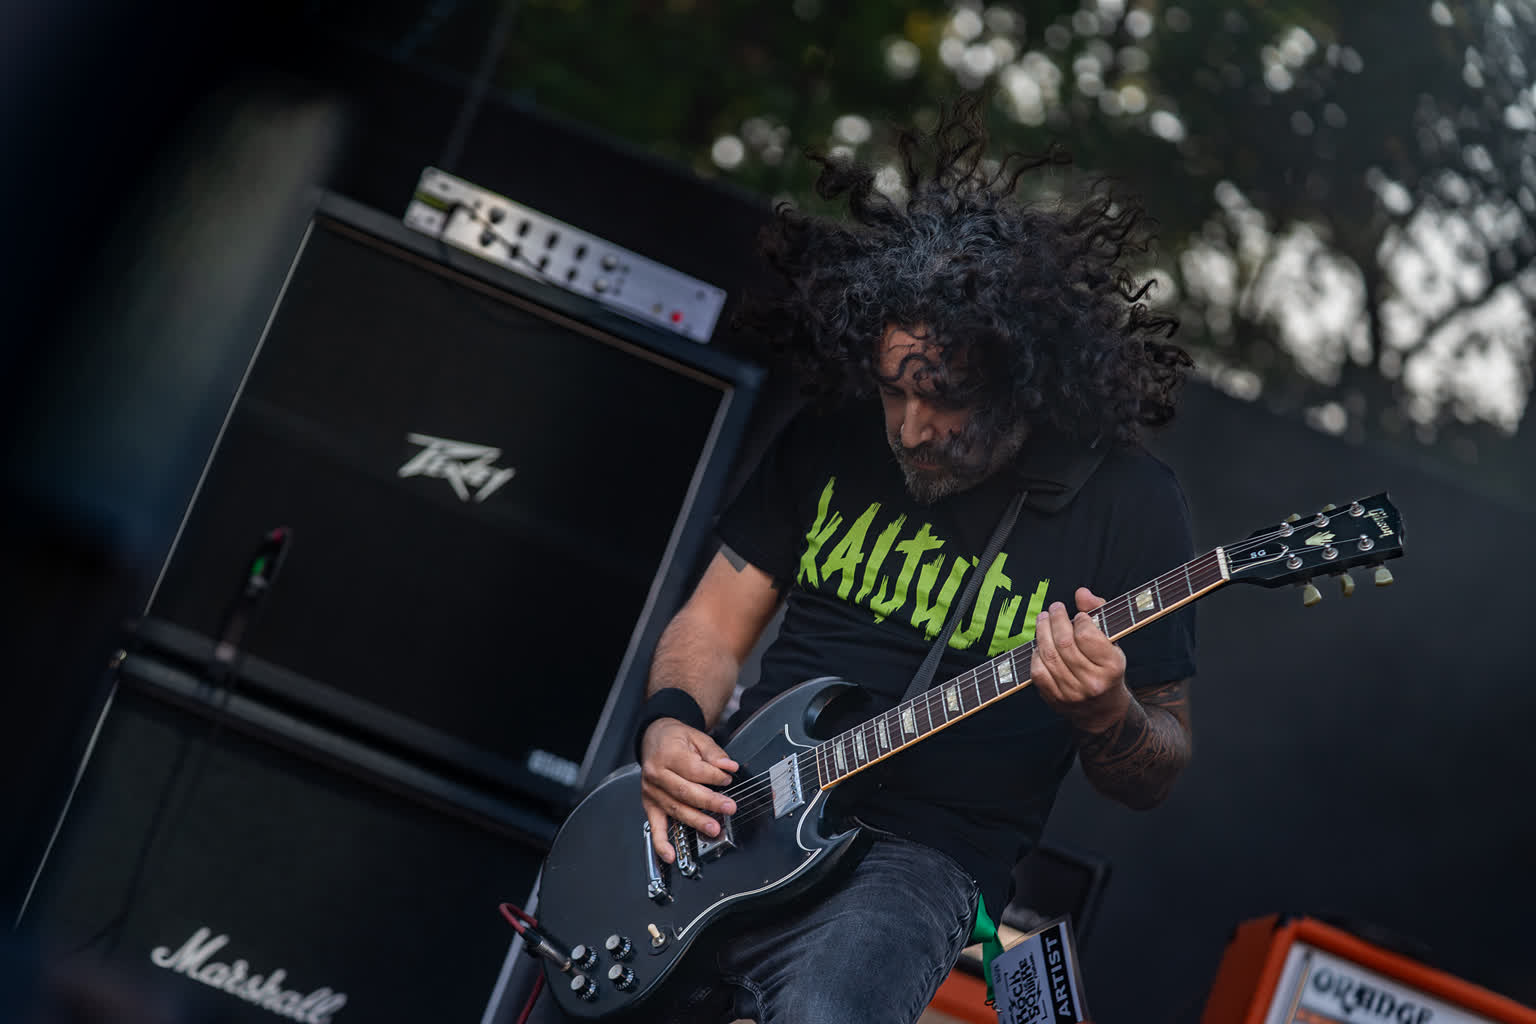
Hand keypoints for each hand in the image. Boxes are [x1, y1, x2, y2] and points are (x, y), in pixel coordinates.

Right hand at [640, 718, 737, 862]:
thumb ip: (714, 753)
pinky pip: (655, 826)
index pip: (694, 770)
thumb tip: (729, 767)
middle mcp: (657, 774)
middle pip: (685, 792)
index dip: (714, 776)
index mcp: (668, 754)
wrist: (654, 738)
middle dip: (710, 802)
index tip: (728, 779)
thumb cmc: (675, 739)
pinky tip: (670, 854)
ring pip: (675, 809)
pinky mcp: (650, 805)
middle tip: (728, 808)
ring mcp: (652, 792)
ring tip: (713, 828)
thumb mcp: (697, 737)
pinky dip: (661, 843)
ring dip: (696, 821)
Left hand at [1031, 587, 1130, 733]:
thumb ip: (1099, 612)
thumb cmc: (1107, 668)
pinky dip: (1036, 655)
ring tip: (1043, 619)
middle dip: (1056, 620)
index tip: (1078, 616)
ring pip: (1049, 656)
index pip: (1087, 636)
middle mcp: (1092, 682)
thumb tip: (1081, 593)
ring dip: (1042, 632)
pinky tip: (1040, 644)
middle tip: (1054, 609)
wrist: (1103, 709)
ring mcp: (1071, 693)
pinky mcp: (1055, 699)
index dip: (1079, 620)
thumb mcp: (1112, 641)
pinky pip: (1038, 672)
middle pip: (1064, 644)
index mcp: (1111, 666)